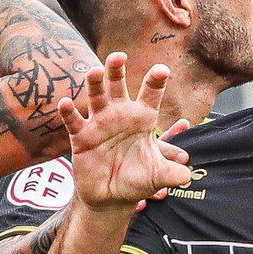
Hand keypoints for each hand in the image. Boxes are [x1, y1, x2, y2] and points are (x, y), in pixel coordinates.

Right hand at [56, 54, 193, 211]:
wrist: (112, 197)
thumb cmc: (136, 180)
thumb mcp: (157, 177)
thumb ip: (172, 173)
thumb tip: (187, 176)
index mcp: (142, 117)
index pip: (150, 93)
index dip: (156, 80)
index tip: (163, 70)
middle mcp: (120, 114)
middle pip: (118, 84)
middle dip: (117, 69)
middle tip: (119, 56)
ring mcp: (99, 122)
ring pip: (96, 96)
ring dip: (94, 83)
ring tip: (95, 72)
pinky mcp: (81, 136)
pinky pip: (73, 121)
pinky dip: (68, 112)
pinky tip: (65, 103)